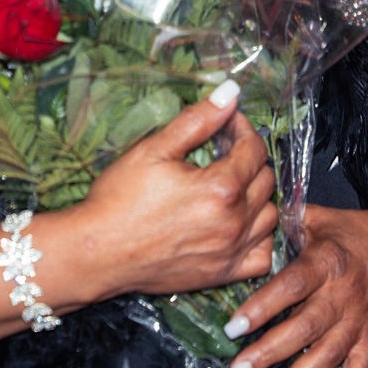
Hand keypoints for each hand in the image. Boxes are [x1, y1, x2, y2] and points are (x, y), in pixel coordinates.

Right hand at [77, 80, 277, 300]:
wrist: (98, 252)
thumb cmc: (120, 199)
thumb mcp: (154, 149)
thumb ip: (198, 120)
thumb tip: (230, 92)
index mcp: (221, 188)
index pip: (254, 149)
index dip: (242, 128)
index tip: (225, 122)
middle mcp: (234, 223)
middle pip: (266, 179)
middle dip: (249, 157)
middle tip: (222, 148)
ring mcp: (231, 253)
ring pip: (270, 216)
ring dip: (257, 195)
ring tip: (230, 183)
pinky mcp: (222, 275)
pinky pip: (263, 256)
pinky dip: (258, 236)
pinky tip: (238, 223)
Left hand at [221, 203, 367, 367]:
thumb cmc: (351, 231)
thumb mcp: (318, 217)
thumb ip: (283, 219)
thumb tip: (247, 216)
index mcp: (325, 262)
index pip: (290, 287)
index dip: (261, 308)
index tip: (233, 328)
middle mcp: (342, 295)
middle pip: (303, 329)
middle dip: (268, 353)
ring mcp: (359, 322)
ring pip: (326, 357)